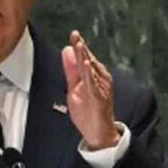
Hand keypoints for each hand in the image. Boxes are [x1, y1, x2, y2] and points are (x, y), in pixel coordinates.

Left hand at [61, 30, 119, 149]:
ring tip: (79, 45)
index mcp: (92, 76)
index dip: (79, 46)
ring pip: (92, 70)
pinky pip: (94, 84)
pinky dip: (91, 74)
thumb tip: (67, 50)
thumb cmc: (88, 112)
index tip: (74, 34)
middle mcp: (99, 80)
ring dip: (86, 57)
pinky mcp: (100, 98)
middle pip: (89, 61)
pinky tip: (87, 65)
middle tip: (75, 35)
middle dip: (82, 48)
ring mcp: (101, 88)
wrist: (99, 133)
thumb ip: (71, 70)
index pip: (85, 59)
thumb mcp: (74, 88)